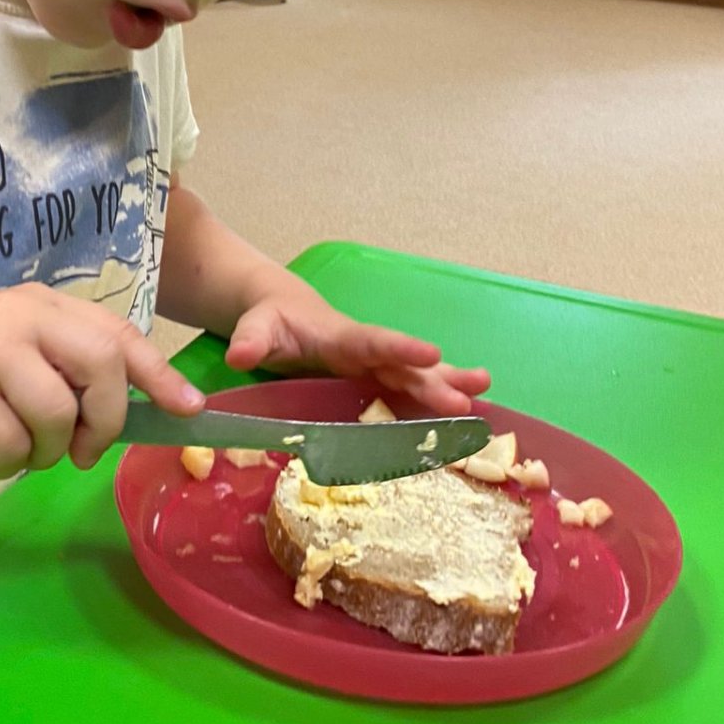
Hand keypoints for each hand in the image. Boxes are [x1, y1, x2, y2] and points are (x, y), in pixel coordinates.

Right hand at [0, 283, 203, 477]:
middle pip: (101, 365)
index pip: (117, 333)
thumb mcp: (17, 357)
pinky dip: (3, 462)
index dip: (158, 374)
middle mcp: (18, 316)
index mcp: (42, 305)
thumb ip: (68, 371)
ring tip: (15, 446)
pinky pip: (10, 443)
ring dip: (44, 451)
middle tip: (81, 450)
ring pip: (56, 414)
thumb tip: (140, 410)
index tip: (189, 409)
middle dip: (103, 420)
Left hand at [224, 286, 489, 415]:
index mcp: (342, 337)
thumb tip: (239, 354)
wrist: (282, 312)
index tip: (432, 353)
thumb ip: (251, 339)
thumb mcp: (256, 327)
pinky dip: (437, 399)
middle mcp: (366, 351)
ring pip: (416, 376)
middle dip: (434, 382)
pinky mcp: (376, 380)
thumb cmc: (270, 320)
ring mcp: (375, 366)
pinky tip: (467, 411)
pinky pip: (410, 390)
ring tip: (484, 393)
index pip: (373, 341)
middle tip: (466, 400)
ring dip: (448, 385)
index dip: (401, 349)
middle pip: (404, 366)